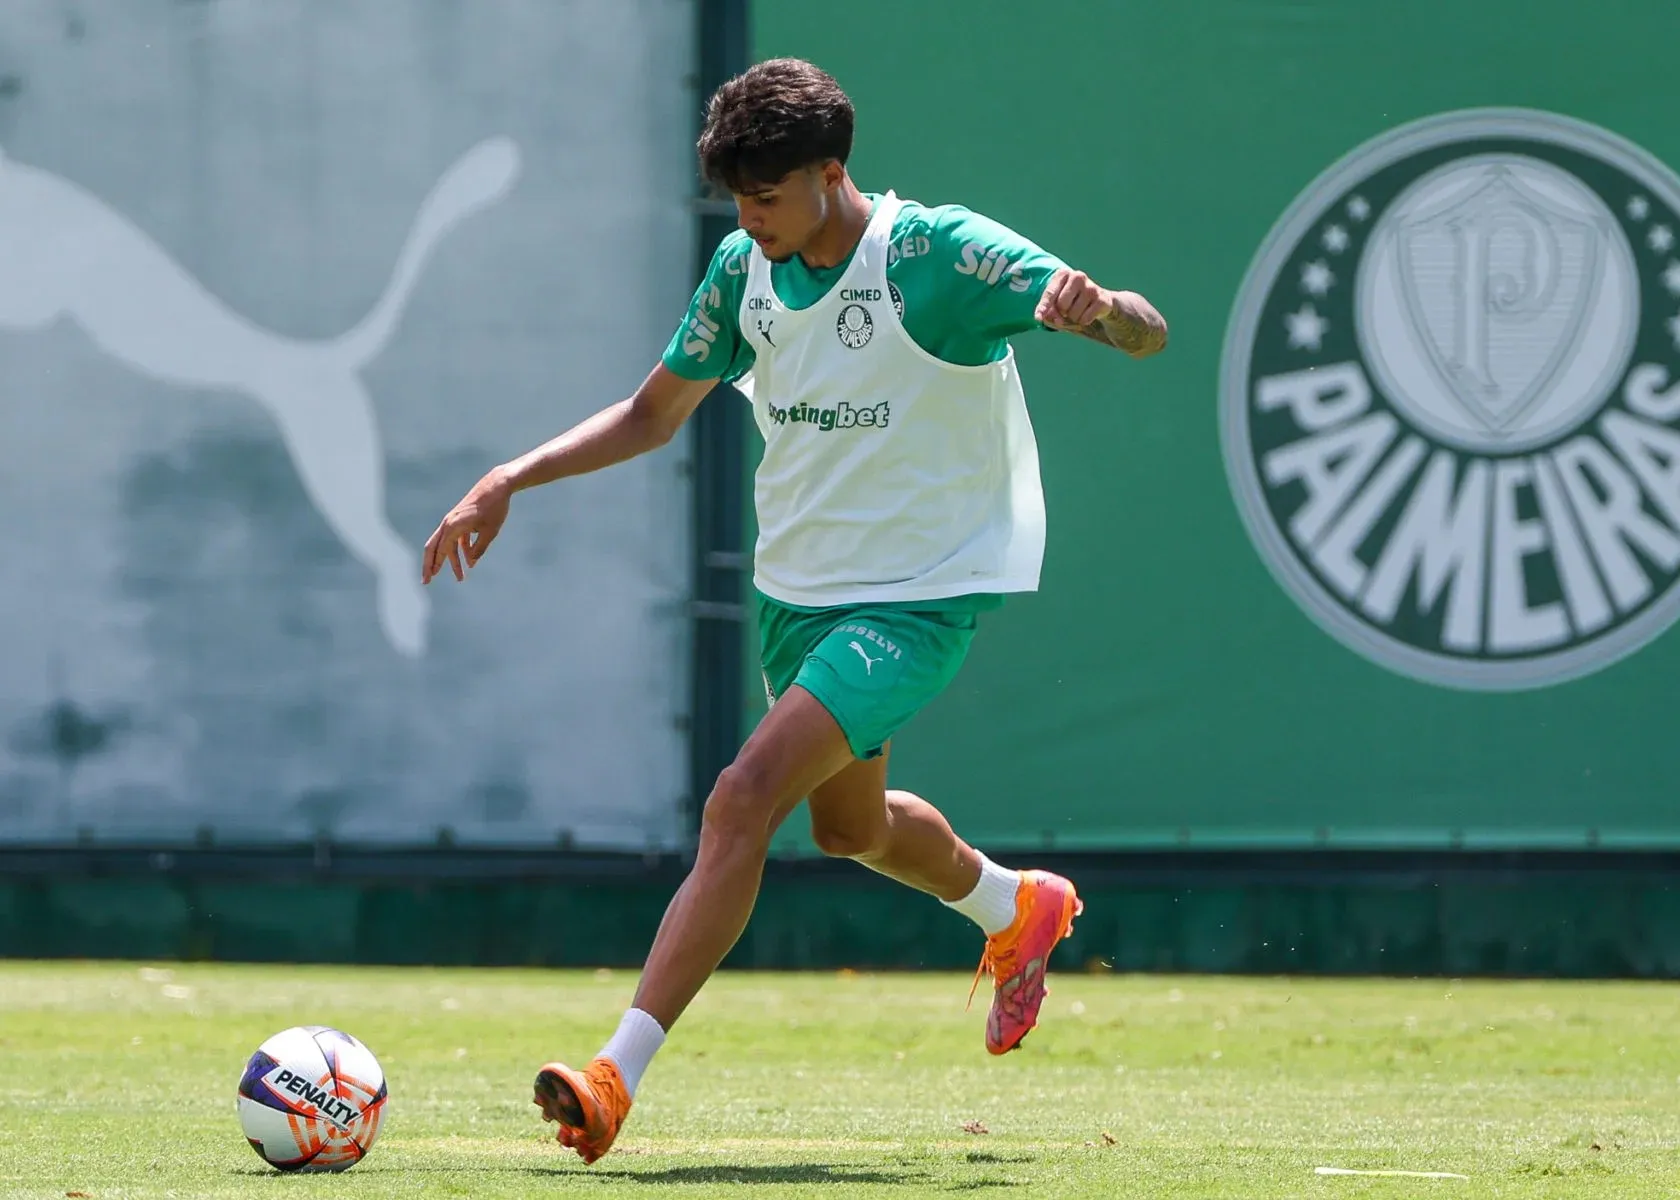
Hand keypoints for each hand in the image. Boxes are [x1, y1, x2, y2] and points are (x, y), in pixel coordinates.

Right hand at [422, 467, 513, 583]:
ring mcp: (454, 520)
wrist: (497, 485)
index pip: (440, 550)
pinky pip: (457, 538)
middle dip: (431, 565)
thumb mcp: (490, 532)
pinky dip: (462, 550)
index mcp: (453, 525)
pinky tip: (470, 562)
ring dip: (453, 561)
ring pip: (447, 544)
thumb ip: (479, 549)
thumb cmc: (494, 508)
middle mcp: (449, 522)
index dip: (434, 566)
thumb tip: (472, 562)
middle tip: (427, 581)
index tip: (430, 579)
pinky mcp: (461, 519)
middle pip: (434, 547)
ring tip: (460, 578)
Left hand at [1034, 268, 1110, 330]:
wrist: (1100, 300)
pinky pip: (1085, 319)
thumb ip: (1051, 312)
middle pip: (1061, 305)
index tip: (1038, 317)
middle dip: (1062, 313)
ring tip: (1080, 309)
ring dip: (1074, 318)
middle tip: (1069, 308)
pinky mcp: (1102, 299)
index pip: (1050, 293)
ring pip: (1073, 314)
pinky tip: (1089, 313)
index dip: (1044, 306)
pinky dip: (1084, 321)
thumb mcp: (1058, 303)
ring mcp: (1091, 287)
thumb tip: (1057, 321)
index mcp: (1063, 274)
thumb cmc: (1073, 301)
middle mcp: (1078, 276)